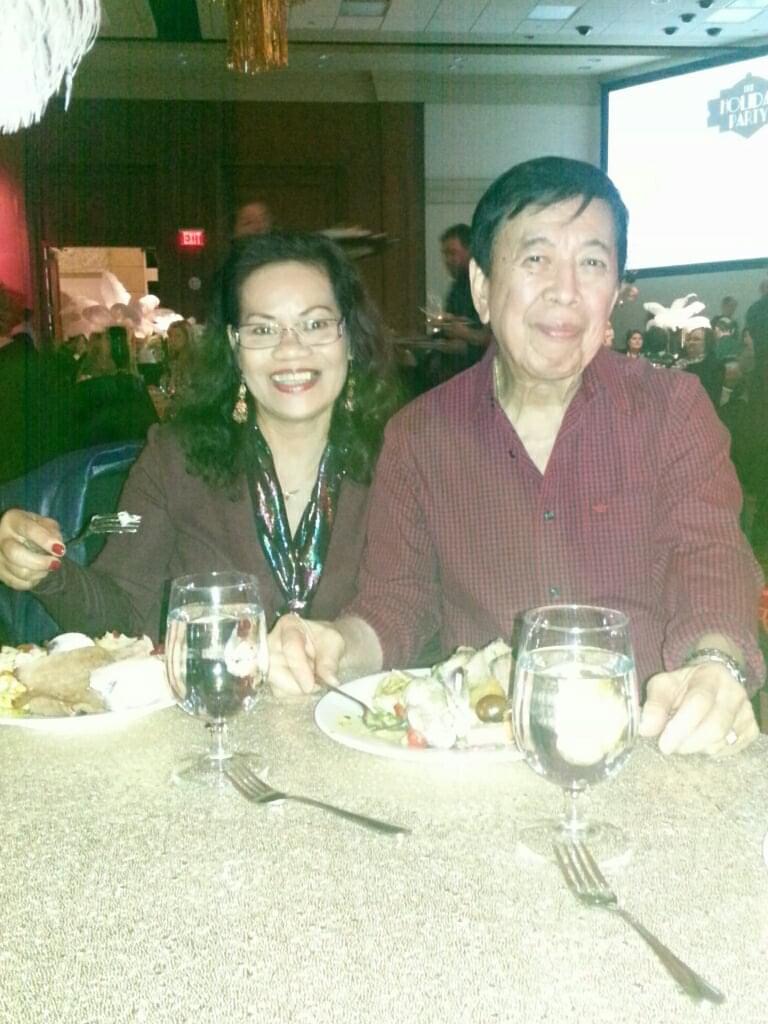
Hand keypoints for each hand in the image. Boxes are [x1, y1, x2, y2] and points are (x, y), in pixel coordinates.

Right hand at [0, 509, 64, 590]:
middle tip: (56, 563)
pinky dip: (33, 581)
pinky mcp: (0, 573)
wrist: (19, 539)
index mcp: (13, 521)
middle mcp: (1, 539)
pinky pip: (18, 583)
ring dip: (40, 573)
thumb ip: (52, 532)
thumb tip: (57, 547)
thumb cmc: (36, 529)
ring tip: (49, 566)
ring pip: (18, 572)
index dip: (45, 540)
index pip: (27, 529)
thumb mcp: (45, 523)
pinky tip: (39, 573)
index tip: (60, 550)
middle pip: (15, 554)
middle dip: (40, 562)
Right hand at [267, 614, 344, 697]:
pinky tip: (308, 687)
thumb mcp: (335, 643)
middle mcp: (273, 642)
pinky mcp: (272, 678)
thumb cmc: (328, 641)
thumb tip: (330, 681)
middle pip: (275, 669)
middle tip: (317, 686)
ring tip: (315, 682)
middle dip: (296, 684)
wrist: (327, 650)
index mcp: (289, 626)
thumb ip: (330, 661)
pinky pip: (281, 694)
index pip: (289, 647)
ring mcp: (269, 662)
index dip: (299, 668)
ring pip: (276, 685)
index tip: (311, 686)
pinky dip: (297, 696)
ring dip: (299, 691)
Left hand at [639, 660, 757, 755]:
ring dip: (697, 748)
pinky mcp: (751, 729)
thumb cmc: (683, 685)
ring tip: (683, 740)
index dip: (680, 727)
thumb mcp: (663, 685)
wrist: (712, 679)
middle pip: (715, 727)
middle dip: (687, 743)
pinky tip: (700, 741)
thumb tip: (645, 730)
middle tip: (670, 746)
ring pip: (722, 742)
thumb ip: (653, 704)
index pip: (699, 703)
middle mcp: (734, 693)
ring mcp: (746, 711)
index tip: (663, 745)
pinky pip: (731, 750)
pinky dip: (711, 751)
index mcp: (710, 676)